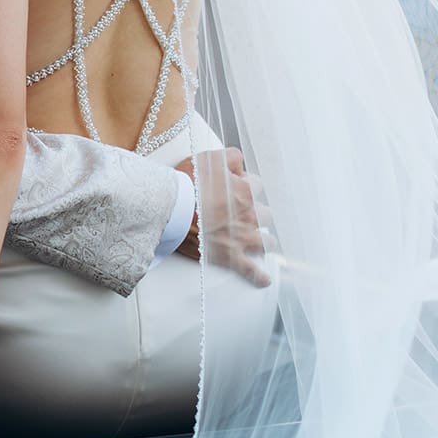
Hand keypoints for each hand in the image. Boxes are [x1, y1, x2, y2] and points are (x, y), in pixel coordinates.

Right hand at [176, 147, 269, 285]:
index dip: (244, 185)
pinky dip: (258, 276)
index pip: (256, 185)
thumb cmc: (188, 183)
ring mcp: (241, 237)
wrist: (172, 208)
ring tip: (259, 241)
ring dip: (262, 240)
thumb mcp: (211, 157)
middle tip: (243, 214)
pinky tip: (264, 280)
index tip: (234, 187)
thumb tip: (240, 163)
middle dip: (255, 213)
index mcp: (245, 191)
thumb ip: (231, 157)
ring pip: (265, 241)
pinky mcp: (230, 256)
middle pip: (265, 214)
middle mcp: (249, 214)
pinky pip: (250, 269)